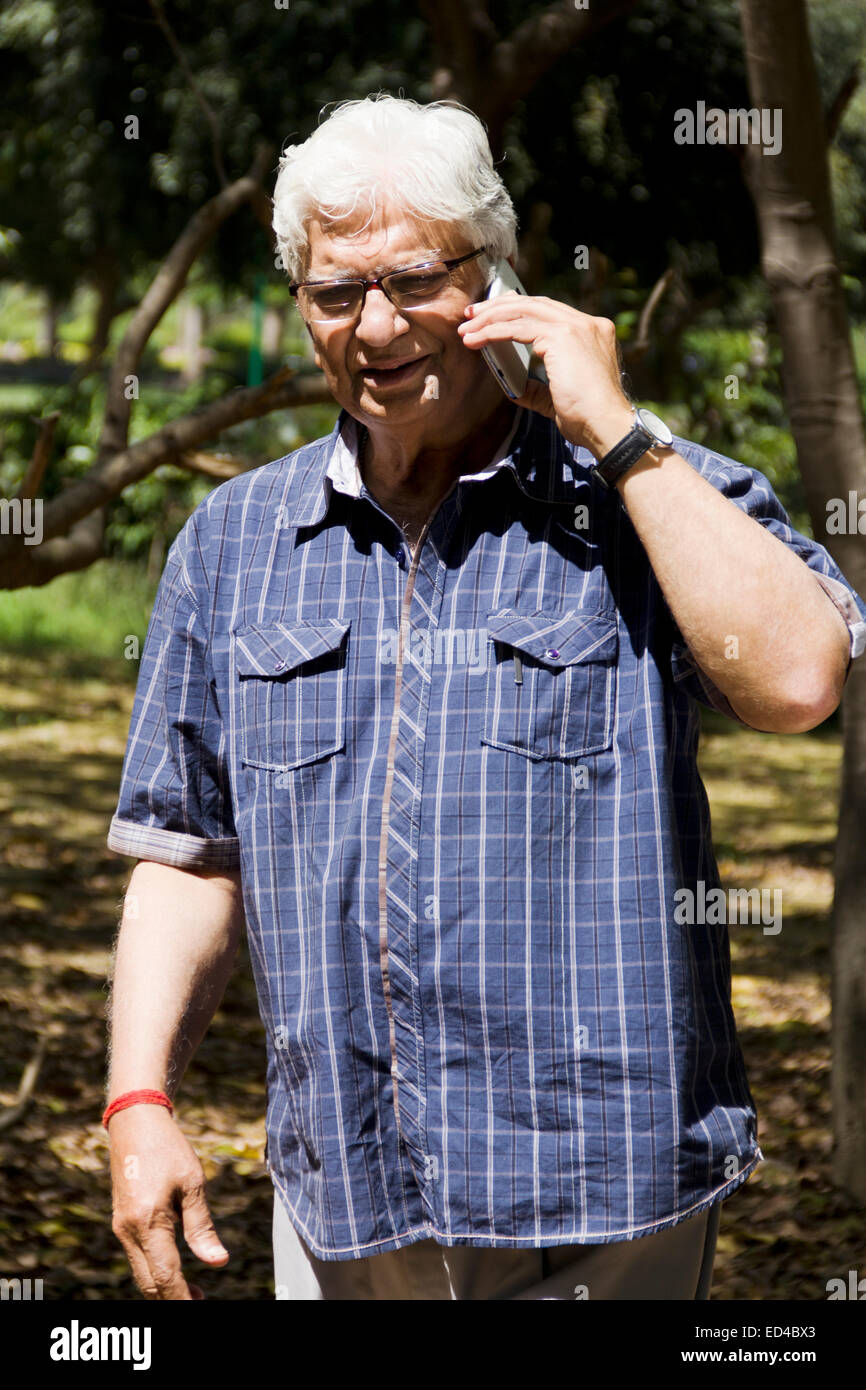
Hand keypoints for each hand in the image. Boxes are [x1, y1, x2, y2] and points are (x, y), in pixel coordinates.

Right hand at [109, 1105, 228, 1299]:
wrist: (134, 1122)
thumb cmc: (168, 1148)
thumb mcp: (193, 1183)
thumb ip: (202, 1226)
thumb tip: (218, 1262)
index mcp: (148, 1221)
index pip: (166, 1275)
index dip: (183, 1298)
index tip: (202, 1305)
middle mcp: (128, 1230)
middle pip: (149, 1282)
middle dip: (173, 1299)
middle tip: (201, 1303)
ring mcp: (120, 1228)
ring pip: (141, 1273)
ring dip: (164, 1287)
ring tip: (194, 1294)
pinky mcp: (120, 1223)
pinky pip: (137, 1257)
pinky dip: (154, 1271)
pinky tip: (175, 1270)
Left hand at [457, 293, 634, 456]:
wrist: (606, 427)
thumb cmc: (587, 419)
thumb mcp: (557, 397)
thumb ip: (537, 386)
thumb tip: (512, 384)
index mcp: (592, 332)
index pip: (548, 312)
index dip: (517, 311)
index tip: (492, 318)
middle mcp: (587, 324)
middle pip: (534, 304)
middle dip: (498, 308)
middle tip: (471, 316)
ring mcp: (577, 327)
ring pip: (523, 310)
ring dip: (490, 318)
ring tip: (467, 329)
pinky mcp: (562, 336)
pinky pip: (518, 328)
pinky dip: (493, 332)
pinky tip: (476, 339)